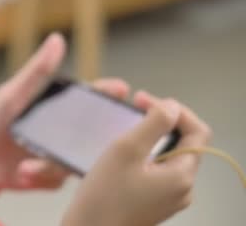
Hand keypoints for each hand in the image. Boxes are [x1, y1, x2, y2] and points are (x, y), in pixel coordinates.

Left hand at [0, 33, 130, 190]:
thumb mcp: (12, 95)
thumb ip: (36, 71)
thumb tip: (57, 39)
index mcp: (61, 108)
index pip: (94, 98)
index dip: (110, 92)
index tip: (121, 89)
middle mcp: (69, 132)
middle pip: (98, 132)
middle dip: (101, 136)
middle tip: (89, 141)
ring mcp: (65, 155)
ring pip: (77, 160)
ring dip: (52, 164)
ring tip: (26, 165)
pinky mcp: (55, 177)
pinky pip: (60, 179)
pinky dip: (39, 175)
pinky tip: (22, 171)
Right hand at [63, 92, 211, 225]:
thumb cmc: (103, 194)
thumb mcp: (127, 149)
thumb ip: (154, 123)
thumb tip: (172, 106)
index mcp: (182, 175)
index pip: (198, 131)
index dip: (174, 109)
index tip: (143, 100)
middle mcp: (182, 189)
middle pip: (184, 143)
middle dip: (161, 122)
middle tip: (134, 109)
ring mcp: (169, 198)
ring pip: (169, 156)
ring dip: (151, 138)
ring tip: (125, 130)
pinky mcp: (154, 203)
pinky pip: (157, 171)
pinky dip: (144, 156)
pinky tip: (122, 154)